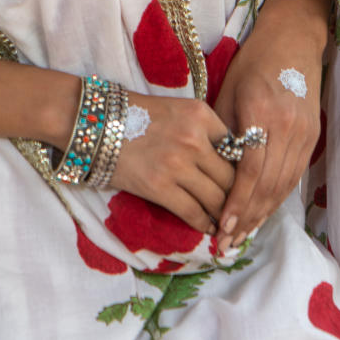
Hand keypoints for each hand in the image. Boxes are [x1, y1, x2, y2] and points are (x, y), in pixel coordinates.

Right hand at [109, 92, 235, 235]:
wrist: (97, 124)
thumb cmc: (137, 115)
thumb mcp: (178, 111)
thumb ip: (203, 131)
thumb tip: (229, 161)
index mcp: (200, 114)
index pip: (236, 148)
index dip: (241, 169)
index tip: (241, 182)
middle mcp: (194, 138)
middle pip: (231, 176)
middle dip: (237, 196)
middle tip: (239, 209)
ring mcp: (178, 164)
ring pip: (217, 199)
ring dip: (224, 214)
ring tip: (227, 223)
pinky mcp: (160, 187)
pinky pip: (194, 212)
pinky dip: (205, 224)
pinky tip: (208, 228)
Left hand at [213, 0, 330, 252]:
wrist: (294, 38)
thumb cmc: (253, 61)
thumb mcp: (228, 90)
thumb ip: (223, 133)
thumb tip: (211, 173)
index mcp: (262, 113)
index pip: (249, 171)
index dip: (235, 203)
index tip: (220, 227)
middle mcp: (288, 128)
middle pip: (268, 186)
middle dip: (247, 218)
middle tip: (226, 243)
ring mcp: (305, 134)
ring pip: (283, 186)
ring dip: (262, 214)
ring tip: (241, 236)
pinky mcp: (313, 138)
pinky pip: (294, 177)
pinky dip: (276, 198)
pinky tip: (261, 213)